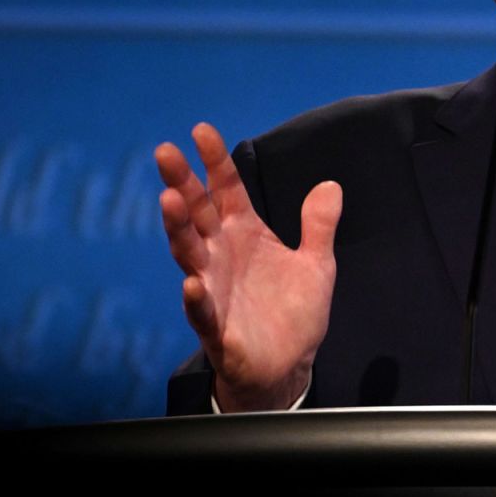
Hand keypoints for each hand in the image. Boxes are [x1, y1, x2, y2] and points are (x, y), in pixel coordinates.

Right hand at [155, 123, 340, 411]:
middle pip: (197, 214)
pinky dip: (197, 297)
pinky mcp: (216, 326)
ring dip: (178, 229)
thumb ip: (319, 225)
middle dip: (181, 184)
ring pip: (189, 254)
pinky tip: (193, 282)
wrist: (288, 366)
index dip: (215, 162)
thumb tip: (330, 185)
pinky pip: (202, 310)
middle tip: (165, 152)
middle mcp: (222, 256)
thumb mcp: (316, 263)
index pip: (227, 191)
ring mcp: (214, 289)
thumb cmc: (293, 312)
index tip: (201, 130)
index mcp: (245, 235)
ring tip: (170, 201)